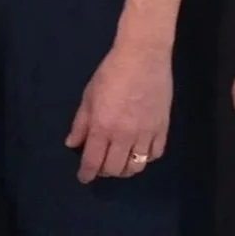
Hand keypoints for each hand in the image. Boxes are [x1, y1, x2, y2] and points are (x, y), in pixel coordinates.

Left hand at [66, 38, 170, 182]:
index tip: (84, 178)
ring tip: (120, 163)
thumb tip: (72, 144)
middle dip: (105, 172)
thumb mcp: (89, 96)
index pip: (93, 161)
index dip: (87, 174)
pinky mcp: (162, 128)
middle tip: (101, 166)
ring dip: (125, 169)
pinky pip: (155, 154)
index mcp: (103, 127)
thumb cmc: (111, 72)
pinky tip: (139, 152)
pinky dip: (146, 158)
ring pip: (137, 166)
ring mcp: (146, 134)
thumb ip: (81, 123)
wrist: (144, 57)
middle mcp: (124, 136)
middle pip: (115, 168)